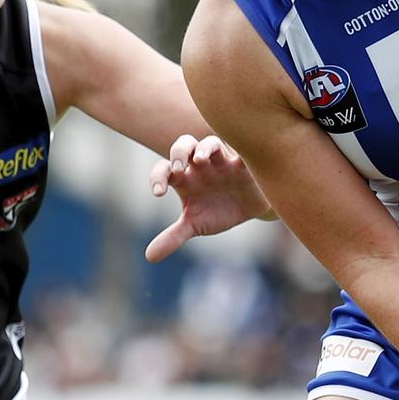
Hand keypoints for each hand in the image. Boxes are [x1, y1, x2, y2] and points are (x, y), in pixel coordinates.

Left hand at [145, 134, 272, 261]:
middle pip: (184, 145)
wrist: (249, 211)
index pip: (164, 169)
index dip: (158, 177)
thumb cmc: (218, 212)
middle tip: (178, 168)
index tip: (158, 193)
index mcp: (184, 177)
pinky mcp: (244, 163)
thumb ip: (173, 237)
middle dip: (179, 153)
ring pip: (211, 142)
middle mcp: (200, 165)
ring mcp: (222, 161)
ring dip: (204, 148)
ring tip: (201, 160)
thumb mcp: (195, 225)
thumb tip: (149, 257)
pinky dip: (240, 152)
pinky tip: (238, 161)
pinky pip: (243, 151)